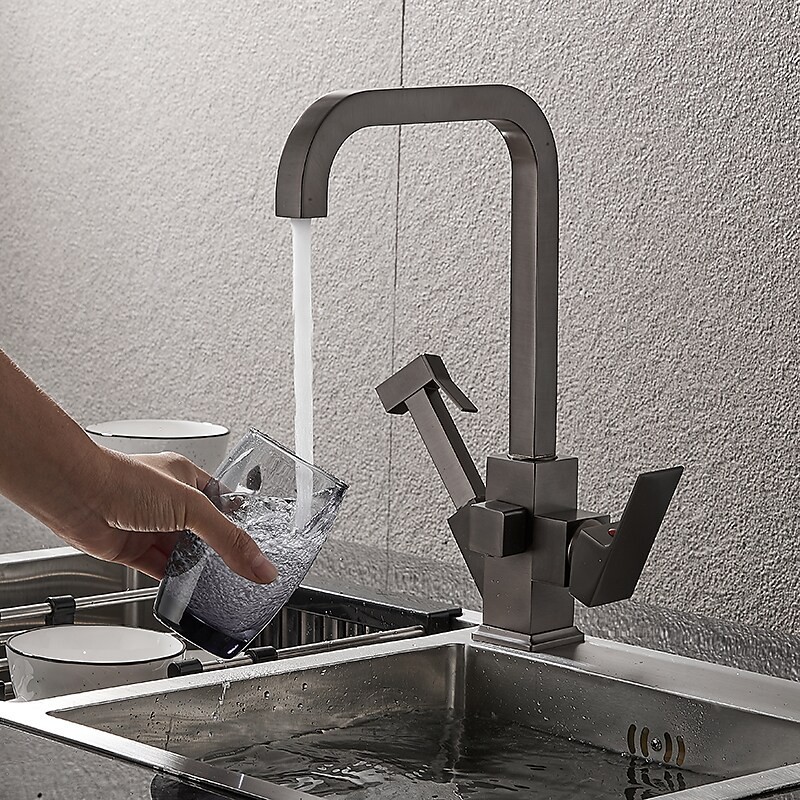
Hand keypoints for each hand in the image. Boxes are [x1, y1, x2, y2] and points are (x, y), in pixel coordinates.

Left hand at [55, 448, 278, 582]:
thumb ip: (229, 539)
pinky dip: (172, 578)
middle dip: (216, 548)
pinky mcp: (131, 548)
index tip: (255, 544)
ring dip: (193, 566)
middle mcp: (167, 500)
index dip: (238, 521)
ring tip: (215, 581)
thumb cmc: (124, 480)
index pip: (222, 501)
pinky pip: (159, 568)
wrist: (76, 495)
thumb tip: (260, 565)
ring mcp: (148, 525)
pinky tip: (185, 586)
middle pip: (202, 530)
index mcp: (186, 477)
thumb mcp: (192, 506)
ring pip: (181, 551)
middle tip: (239, 567)